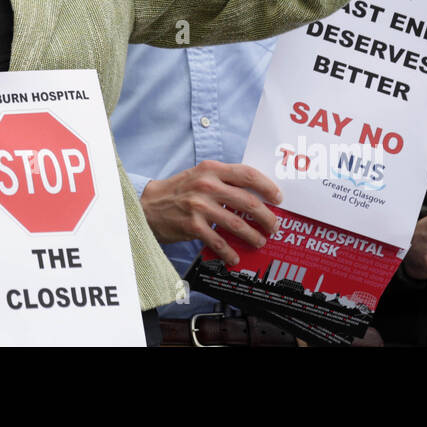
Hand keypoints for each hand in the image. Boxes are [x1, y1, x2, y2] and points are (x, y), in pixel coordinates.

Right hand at [139, 160, 281, 266]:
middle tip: (274, 226)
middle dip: (266, 217)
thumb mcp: (200, 175)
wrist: (148, 204)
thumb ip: (224, 179)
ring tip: (260, 241)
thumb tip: (255, 194)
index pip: (247, 174)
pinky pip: (218, 242)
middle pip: (247, 201)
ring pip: (236, 223)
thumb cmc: (179, 190)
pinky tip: (234, 257)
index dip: (267, 187)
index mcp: (211, 169)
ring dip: (253, 235)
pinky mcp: (192, 225)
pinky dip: (229, 252)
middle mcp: (206, 185)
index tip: (278, 198)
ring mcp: (199, 206)